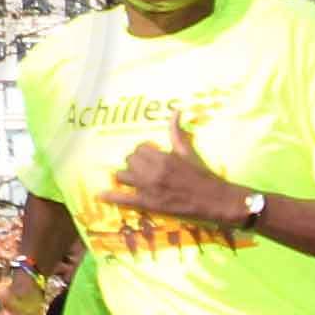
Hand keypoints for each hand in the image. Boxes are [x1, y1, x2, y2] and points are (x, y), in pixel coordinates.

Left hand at [109, 118, 256, 232]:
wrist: (214, 199)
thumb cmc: (202, 174)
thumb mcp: (188, 151)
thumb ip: (176, 132)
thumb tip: (175, 111)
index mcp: (163, 157)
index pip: (139, 149)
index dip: (142, 152)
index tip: (148, 155)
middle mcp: (153, 172)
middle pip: (129, 161)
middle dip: (134, 163)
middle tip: (143, 168)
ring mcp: (149, 189)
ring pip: (123, 176)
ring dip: (124, 176)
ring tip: (130, 178)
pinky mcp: (149, 204)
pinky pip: (124, 199)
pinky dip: (111, 197)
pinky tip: (100, 194)